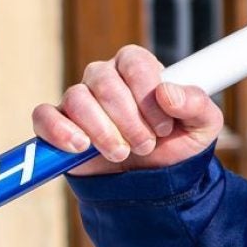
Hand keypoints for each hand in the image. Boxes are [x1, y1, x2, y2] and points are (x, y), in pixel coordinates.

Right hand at [32, 44, 222, 176]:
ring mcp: (79, 100)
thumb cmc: (176, 145)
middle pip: (104, 81)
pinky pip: (44, 116)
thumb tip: (167, 93)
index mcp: (138, 67)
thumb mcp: (202, 127)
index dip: (148, 95)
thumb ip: (196, 104)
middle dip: (128, 120)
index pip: (135, 63)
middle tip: (145, 146)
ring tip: (121, 153)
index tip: (163, 126)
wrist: (152, 183)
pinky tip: (80, 147)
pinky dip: (59, 131)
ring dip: (102, 131)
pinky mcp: (58, 125)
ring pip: (77, 99)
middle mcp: (106, 76)